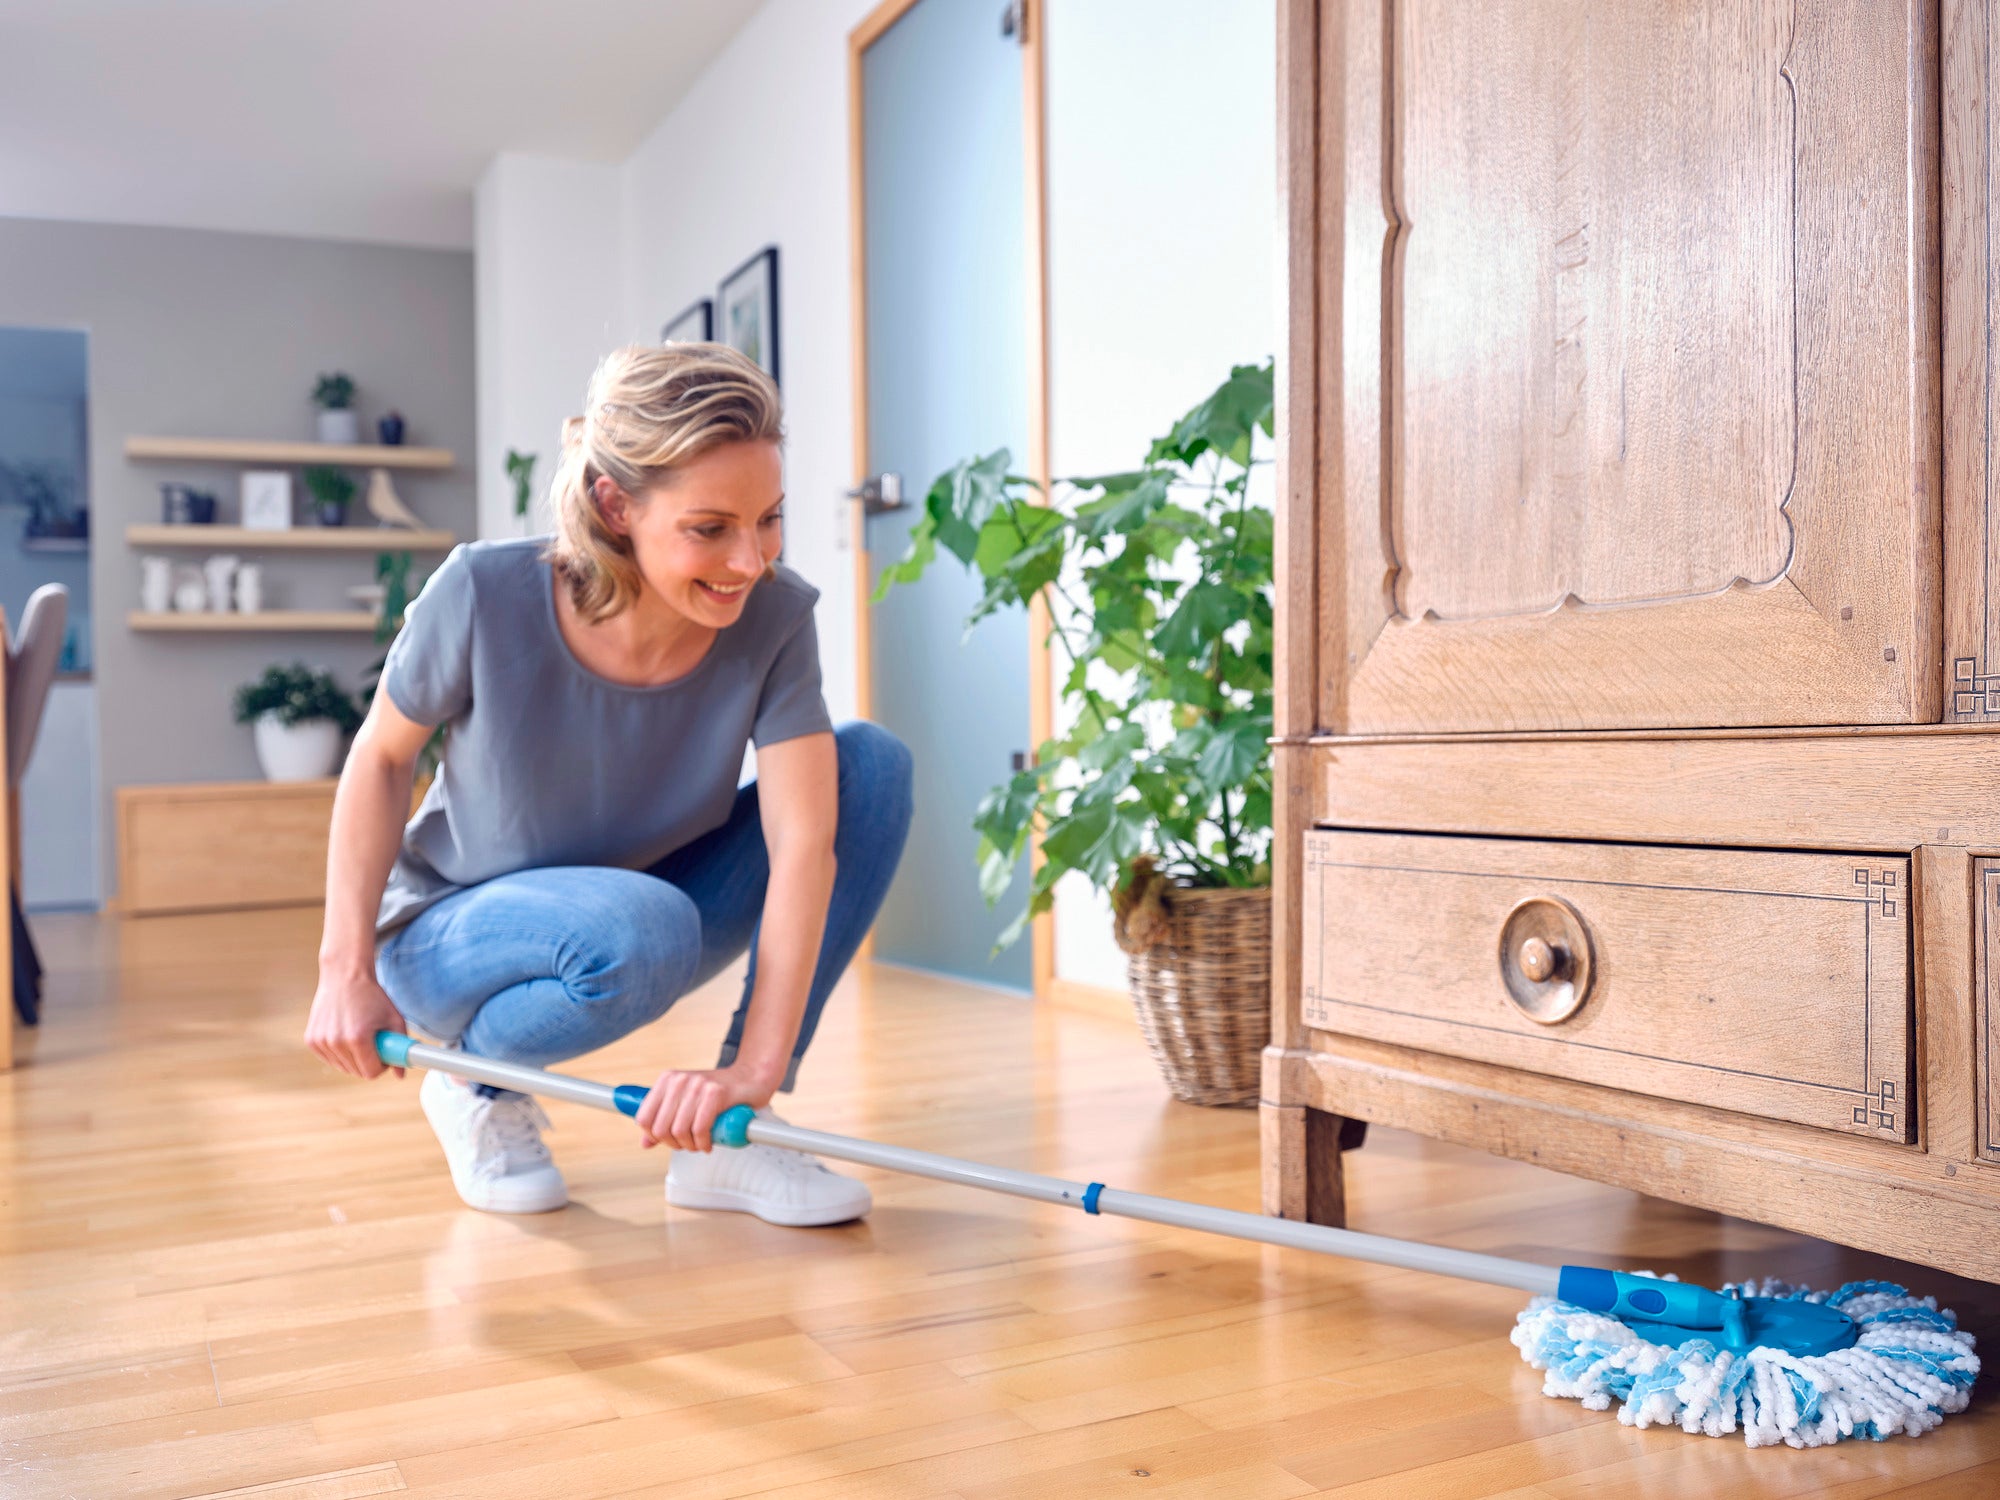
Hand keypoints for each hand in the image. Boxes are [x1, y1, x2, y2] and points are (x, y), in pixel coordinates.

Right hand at [306, 962, 405, 1080]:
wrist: (345, 976)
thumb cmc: (373, 996)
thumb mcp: (395, 1019)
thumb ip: (402, 1048)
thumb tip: (400, 1076)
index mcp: (357, 1039)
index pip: (371, 1073)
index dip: (382, 1066)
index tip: (385, 1053)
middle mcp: (336, 1042)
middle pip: (356, 1072)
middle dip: (369, 1062)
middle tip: (374, 1042)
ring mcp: (320, 1041)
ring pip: (342, 1067)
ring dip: (353, 1057)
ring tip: (359, 1034)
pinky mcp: (311, 1040)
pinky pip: (329, 1058)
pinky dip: (339, 1052)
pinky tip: (344, 1033)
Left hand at [633, 1064, 776, 1152]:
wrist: (750, 1078)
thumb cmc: (719, 1093)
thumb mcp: (686, 1102)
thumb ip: (664, 1120)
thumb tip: (645, 1142)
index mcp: (667, 1080)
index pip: (643, 1117)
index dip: (654, 1136)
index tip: (668, 1140)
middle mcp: (679, 1080)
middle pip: (661, 1128)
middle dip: (674, 1144)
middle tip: (687, 1145)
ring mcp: (697, 1085)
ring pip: (680, 1131)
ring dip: (690, 1146)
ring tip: (699, 1144)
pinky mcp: (716, 1093)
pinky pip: (700, 1129)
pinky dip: (704, 1143)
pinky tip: (709, 1143)